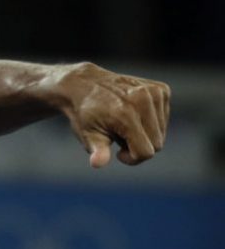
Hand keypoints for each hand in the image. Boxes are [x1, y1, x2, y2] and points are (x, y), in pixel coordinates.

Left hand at [56, 63, 170, 167]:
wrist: (85, 85)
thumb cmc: (86, 115)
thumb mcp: (88, 135)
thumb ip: (98, 150)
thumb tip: (97, 163)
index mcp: (126, 114)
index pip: (146, 152)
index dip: (132, 159)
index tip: (118, 153)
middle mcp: (142, 100)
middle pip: (157, 144)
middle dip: (138, 146)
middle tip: (118, 135)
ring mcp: (154, 92)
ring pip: (161, 132)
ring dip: (145, 133)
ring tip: (124, 123)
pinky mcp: (161, 89)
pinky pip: (164, 118)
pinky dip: (151, 121)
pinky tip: (133, 113)